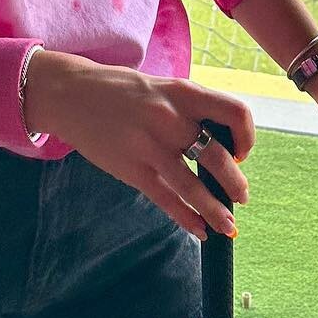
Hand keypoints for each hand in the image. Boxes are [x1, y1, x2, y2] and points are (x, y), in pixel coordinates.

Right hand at [23, 51, 251, 239]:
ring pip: (194, 186)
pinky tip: (199, 230)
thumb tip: (221, 143)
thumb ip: (190, 110)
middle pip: (219, 157)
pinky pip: (167, 200)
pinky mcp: (131, 169)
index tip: (241, 153)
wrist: (71, 93)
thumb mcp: (162, 88)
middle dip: (236, 184)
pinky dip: (187, 219)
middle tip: (240, 196)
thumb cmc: (122, 91)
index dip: (246, 137)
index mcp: (184, 93)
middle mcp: (171, 118)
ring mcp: (150, 146)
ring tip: (229, 225)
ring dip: (217, 211)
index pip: (235, 113)